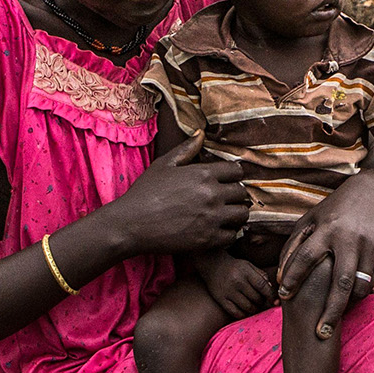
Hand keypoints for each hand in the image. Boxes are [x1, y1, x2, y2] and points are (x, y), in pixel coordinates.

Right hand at [113, 137, 249, 255]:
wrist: (130, 224)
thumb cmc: (145, 193)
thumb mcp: (164, 165)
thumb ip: (186, 149)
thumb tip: (201, 133)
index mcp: (203, 174)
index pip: (237, 171)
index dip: (233, 176)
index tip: (226, 182)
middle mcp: (212, 194)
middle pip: (242, 193)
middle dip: (235, 195)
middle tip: (224, 200)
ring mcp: (212, 218)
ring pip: (242, 214)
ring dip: (236, 214)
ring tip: (224, 216)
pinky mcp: (208, 239)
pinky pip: (232, 236)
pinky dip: (227, 234)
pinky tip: (217, 231)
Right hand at [193, 254, 273, 319]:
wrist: (213, 266)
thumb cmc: (235, 267)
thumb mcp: (249, 266)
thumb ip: (261, 276)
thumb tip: (271, 290)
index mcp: (245, 272)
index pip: (262, 286)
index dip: (271, 295)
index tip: (275, 301)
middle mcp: (237, 282)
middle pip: (256, 298)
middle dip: (262, 302)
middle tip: (262, 301)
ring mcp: (228, 292)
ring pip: (248, 307)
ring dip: (254, 309)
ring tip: (255, 305)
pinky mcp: (221, 300)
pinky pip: (236, 313)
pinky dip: (244, 314)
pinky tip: (246, 310)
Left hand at [275, 168, 373, 338]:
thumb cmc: (334, 210)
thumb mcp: (310, 220)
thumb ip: (294, 245)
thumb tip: (282, 275)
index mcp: (327, 229)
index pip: (306, 257)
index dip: (292, 278)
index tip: (283, 296)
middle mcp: (349, 239)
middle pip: (341, 283)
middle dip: (331, 312)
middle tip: (320, 334)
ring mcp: (369, 247)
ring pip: (359, 287)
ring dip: (347, 306)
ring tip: (332, 318)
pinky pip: (370, 282)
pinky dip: (357, 295)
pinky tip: (347, 302)